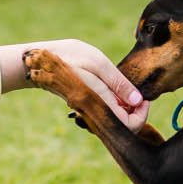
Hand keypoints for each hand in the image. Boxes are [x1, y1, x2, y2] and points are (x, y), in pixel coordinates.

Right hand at [0, 38, 147, 130]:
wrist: (38, 60)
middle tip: (138, 94)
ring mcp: (88, 110)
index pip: (129, 126)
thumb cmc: (68, 57)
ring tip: (124, 88)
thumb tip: (139, 101)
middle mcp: (93, 112)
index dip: (142, 115)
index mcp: (97, 103)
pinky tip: (113, 89)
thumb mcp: (98, 63)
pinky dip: (115, 104)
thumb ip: (119, 83)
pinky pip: (105, 112)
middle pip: (122, 126)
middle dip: (136, 113)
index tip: (144, 98)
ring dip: (125, 107)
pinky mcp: (85, 106)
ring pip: (114, 119)